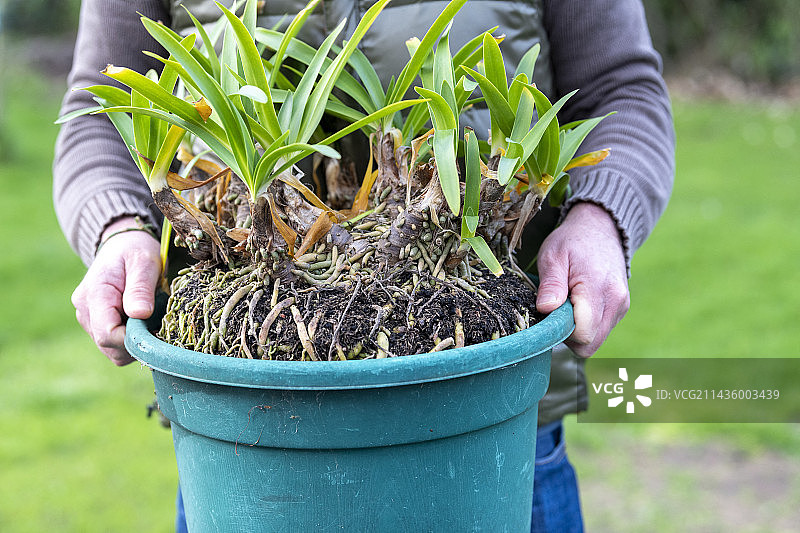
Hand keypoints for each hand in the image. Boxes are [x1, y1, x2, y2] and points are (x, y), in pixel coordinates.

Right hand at [71, 217, 160, 365]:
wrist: (121, 245)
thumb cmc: (135, 250)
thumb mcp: (143, 262)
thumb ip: (140, 288)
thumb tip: (140, 315)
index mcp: (94, 295)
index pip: (108, 333)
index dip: (134, 337)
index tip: (156, 326)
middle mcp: (85, 311)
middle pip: (109, 345)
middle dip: (137, 341)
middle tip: (158, 321)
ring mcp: (88, 319)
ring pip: (112, 350)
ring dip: (135, 341)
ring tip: (149, 318)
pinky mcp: (96, 325)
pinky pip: (115, 345)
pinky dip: (131, 340)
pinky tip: (142, 322)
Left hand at [535, 202, 629, 356]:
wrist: (600, 227)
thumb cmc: (572, 241)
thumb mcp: (553, 255)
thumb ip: (551, 283)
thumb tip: (546, 309)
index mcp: (598, 289)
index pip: (582, 335)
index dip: (561, 332)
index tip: (550, 312)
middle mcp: (616, 302)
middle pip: (589, 344)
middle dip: (568, 336)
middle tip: (555, 310)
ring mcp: (621, 307)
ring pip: (596, 340)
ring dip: (577, 330)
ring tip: (566, 303)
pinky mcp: (621, 308)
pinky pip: (601, 330)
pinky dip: (586, 325)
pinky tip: (577, 304)